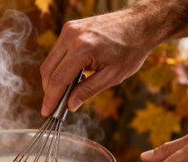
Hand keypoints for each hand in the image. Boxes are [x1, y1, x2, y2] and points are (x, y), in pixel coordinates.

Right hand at [40, 9, 157, 115]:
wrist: (140, 24)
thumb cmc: (131, 49)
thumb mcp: (112, 76)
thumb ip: (88, 91)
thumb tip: (70, 105)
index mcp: (82, 48)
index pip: (57, 79)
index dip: (51, 98)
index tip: (47, 112)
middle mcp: (71, 36)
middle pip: (48, 70)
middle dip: (50, 90)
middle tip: (57, 106)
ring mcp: (69, 29)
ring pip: (50, 61)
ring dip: (55, 79)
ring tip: (71, 90)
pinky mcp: (70, 28)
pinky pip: (57, 53)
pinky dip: (60, 67)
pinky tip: (75, 76)